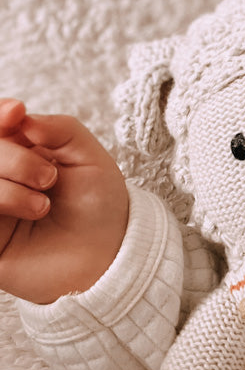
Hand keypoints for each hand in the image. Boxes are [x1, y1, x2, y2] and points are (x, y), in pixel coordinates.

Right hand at [0, 98, 128, 302]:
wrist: (109, 256)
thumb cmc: (100, 207)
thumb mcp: (89, 158)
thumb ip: (60, 129)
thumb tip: (21, 116)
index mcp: (20, 152)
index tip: (15, 113)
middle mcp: (0, 177)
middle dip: (12, 157)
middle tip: (49, 178)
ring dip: (9, 184)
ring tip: (44, 204)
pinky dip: (3, 200)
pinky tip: (33, 211)